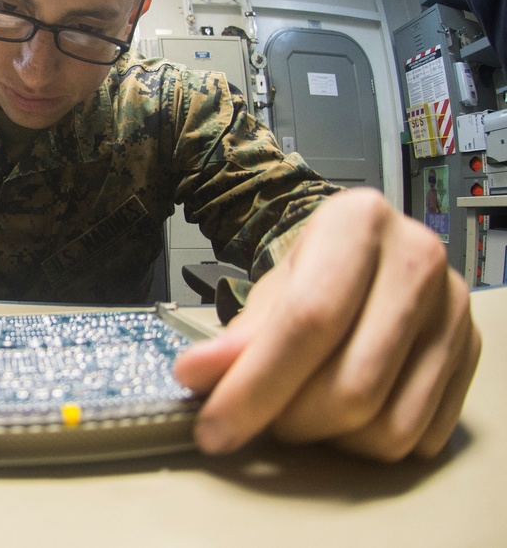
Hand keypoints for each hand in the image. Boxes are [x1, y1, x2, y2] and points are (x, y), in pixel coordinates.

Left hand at [174, 188, 481, 460]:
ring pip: (387, 425)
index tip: (214, 427)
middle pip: (352, 385)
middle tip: (259, 415)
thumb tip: (197, 376)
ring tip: (299, 410)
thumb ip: (236, 336)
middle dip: (289, 420)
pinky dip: (367, 445)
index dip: (254, 386)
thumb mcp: (270, 288)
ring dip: (328, 439)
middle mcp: (417, 260)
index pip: (308, 321)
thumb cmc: (317, 269)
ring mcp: (453, 312)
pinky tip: (341, 416)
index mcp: (358, 223)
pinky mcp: (470, 355)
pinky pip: (418, 438)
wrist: (371, 255)